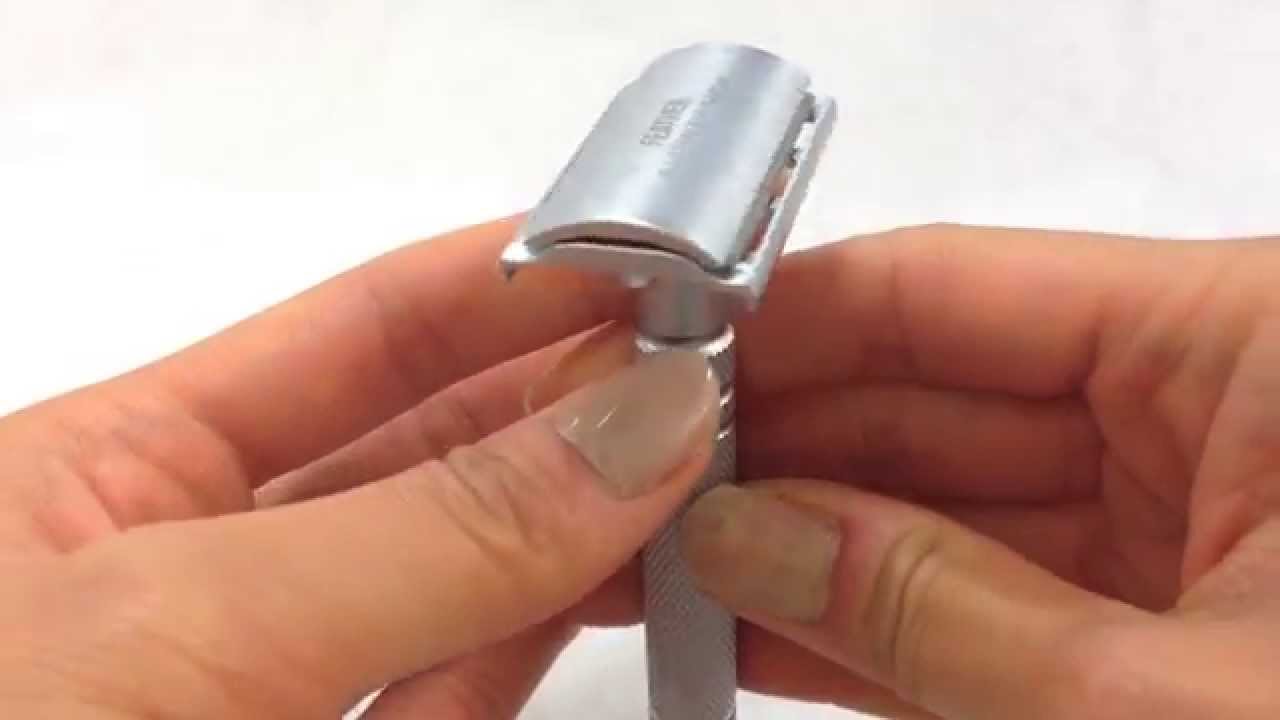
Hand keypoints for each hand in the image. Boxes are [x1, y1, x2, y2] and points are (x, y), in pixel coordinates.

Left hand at [0, 217, 719, 717]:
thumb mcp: (171, 632)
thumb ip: (426, 535)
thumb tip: (644, 420)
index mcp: (108, 473)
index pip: (353, 336)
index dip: (504, 284)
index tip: (646, 259)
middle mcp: (194, 570)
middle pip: (426, 451)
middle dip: (565, 400)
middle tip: (710, 369)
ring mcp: (262, 691)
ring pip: (457, 578)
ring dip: (579, 520)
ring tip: (703, 464)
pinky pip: (450, 697)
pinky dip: (537, 645)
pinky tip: (624, 585)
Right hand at [672, 225, 1279, 717]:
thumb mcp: (1164, 699)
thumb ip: (939, 609)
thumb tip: (741, 539)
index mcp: (1252, 347)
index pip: (961, 289)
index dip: (788, 319)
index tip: (652, 346)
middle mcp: (1210, 416)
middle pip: (931, 399)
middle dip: (771, 448)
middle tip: (623, 480)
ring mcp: (1180, 532)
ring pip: (943, 513)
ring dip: (801, 548)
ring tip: (656, 564)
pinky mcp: (1156, 633)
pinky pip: (986, 607)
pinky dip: (873, 625)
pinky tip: (747, 626)